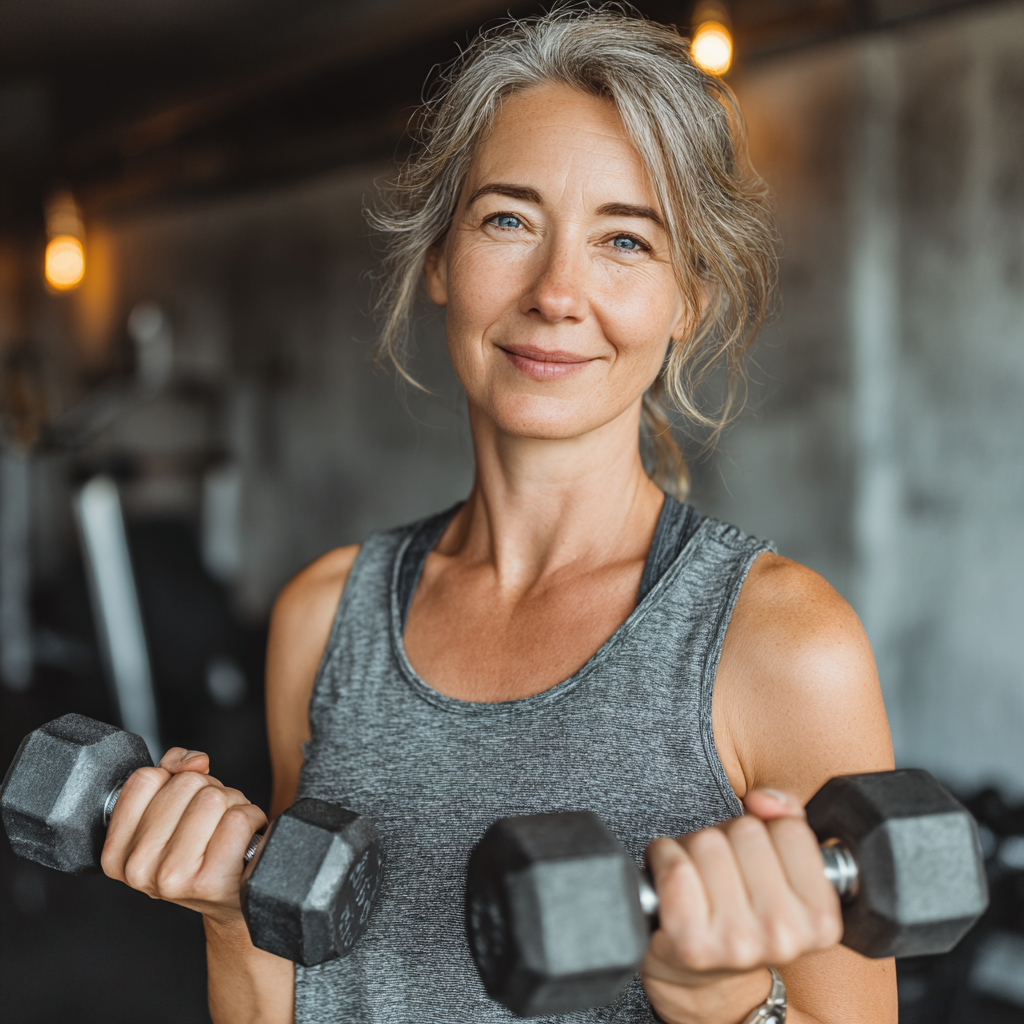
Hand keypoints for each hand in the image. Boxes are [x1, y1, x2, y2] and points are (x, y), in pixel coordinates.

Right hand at [101, 747, 267, 927]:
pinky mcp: (209, 881)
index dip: (174, 780)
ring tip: (226, 832)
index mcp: (118, 852)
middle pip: (186, 784)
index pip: (145, 779)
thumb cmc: (204, 850)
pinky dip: (251, 819)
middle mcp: (138, 869)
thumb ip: (174, 772)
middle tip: (211, 823)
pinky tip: (242, 842)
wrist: (233, 898)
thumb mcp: (175, 811)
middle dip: (209, 792)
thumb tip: (193, 761)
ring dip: (233, 805)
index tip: (182, 807)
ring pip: (213, 797)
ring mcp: (171, 877)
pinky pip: (238, 818)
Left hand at [641, 790, 842, 1023]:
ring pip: (708, 842)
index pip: (791, 830)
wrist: (702, 978)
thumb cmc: (742, 916)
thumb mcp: (783, 872)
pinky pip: (675, 865)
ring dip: (693, 848)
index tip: (758, 862)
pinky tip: (670, 881)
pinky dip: (664, 857)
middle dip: (728, 839)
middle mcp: (783, 935)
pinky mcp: (691, 942)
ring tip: (698, 879)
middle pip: (745, 831)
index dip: (768, 834)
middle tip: (723, 872)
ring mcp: (737, 942)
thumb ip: (788, 821)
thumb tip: (765, 801)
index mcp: (820, 920)